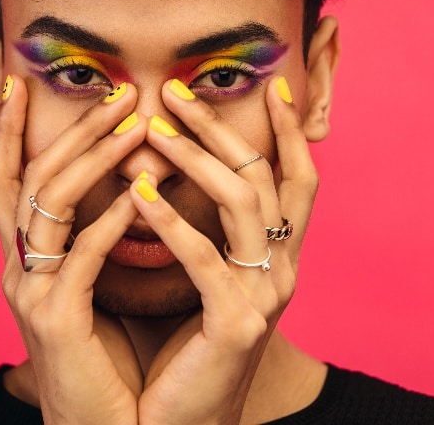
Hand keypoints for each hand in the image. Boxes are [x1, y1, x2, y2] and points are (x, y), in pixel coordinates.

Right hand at [0, 76, 145, 424]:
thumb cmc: (108, 360)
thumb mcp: (90, 289)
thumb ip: (91, 238)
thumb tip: (123, 185)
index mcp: (23, 258)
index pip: (5, 174)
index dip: (2, 123)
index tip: (9, 70)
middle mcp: (15, 268)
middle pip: (23, 175)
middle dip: (62, 124)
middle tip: (114, 88)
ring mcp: (28, 293)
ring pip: (48, 203)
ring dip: (92, 155)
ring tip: (136, 121)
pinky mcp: (55, 321)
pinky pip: (82, 256)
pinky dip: (111, 219)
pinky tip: (143, 191)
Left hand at [130, 77, 318, 423]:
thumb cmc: (181, 348)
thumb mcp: (200, 278)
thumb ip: (202, 229)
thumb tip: (168, 168)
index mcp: (275, 258)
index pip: (295, 178)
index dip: (288, 131)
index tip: (271, 83)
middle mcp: (282, 271)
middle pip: (266, 177)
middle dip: (223, 127)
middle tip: (174, 90)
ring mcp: (264, 297)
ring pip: (244, 203)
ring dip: (197, 159)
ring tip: (152, 131)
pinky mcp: (236, 325)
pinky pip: (206, 260)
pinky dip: (172, 222)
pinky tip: (138, 193)